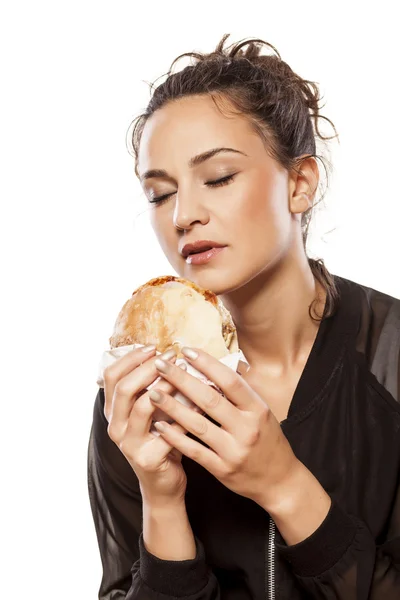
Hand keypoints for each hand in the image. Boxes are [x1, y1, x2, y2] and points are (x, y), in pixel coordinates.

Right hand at [103, 345, 191, 506]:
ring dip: (165, 386)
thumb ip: (150, 387)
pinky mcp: (148, 458)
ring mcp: (129, 444)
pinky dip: (186, 413)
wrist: (164, 485)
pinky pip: (168, 430)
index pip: (111, 375)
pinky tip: (201, 401)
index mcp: (113, 411)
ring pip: (143, 406)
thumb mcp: (150, 412)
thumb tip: (168, 354)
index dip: (130, 358)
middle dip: (148, 368)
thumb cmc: (161, 440)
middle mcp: (115, 426)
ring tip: (184, 373)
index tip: (153, 347)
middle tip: (170, 356)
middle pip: (124, 388)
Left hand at [148, 348, 298, 507]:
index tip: (186, 350)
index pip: (230, 380)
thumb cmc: (267, 440)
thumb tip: (213, 366)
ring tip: (152, 392)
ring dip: (172, 407)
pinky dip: (175, 437)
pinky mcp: (222, 469)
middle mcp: (246, 428)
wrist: (279, 481)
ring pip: (197, 425)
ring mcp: (234, 450)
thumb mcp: (262, 412)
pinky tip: (159, 425)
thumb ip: (240, 393)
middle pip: (209, 399)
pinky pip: (194, 450)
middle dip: (182, 380)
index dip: (207, 363)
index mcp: (258, 409)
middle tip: (160, 365)